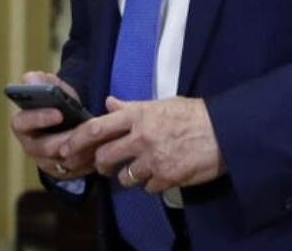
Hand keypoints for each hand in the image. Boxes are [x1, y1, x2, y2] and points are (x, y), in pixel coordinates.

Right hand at [9, 71, 94, 179]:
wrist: (68, 122)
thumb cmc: (56, 103)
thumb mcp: (51, 89)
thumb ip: (42, 82)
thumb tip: (31, 80)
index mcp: (22, 124)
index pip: (22, 122)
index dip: (39, 117)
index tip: (59, 112)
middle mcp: (30, 146)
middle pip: (46, 147)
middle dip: (68, 138)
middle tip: (85, 130)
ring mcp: (45, 162)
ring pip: (65, 161)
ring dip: (83, 150)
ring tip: (99, 138)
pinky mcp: (61, 173)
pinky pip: (77, 171)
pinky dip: (90, 160)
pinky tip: (103, 149)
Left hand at [63, 96, 225, 193]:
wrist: (224, 130)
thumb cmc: (193, 114)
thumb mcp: (160, 104)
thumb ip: (132, 107)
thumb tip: (109, 104)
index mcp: (138, 115)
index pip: (97, 128)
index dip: (77, 140)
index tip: (67, 148)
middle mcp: (141, 136)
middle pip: (104, 157)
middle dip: (101, 164)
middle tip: (106, 165)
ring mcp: (153, 159)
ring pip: (125, 176)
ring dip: (128, 176)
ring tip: (141, 168)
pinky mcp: (167, 177)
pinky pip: (147, 188)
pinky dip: (152, 184)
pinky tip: (162, 174)